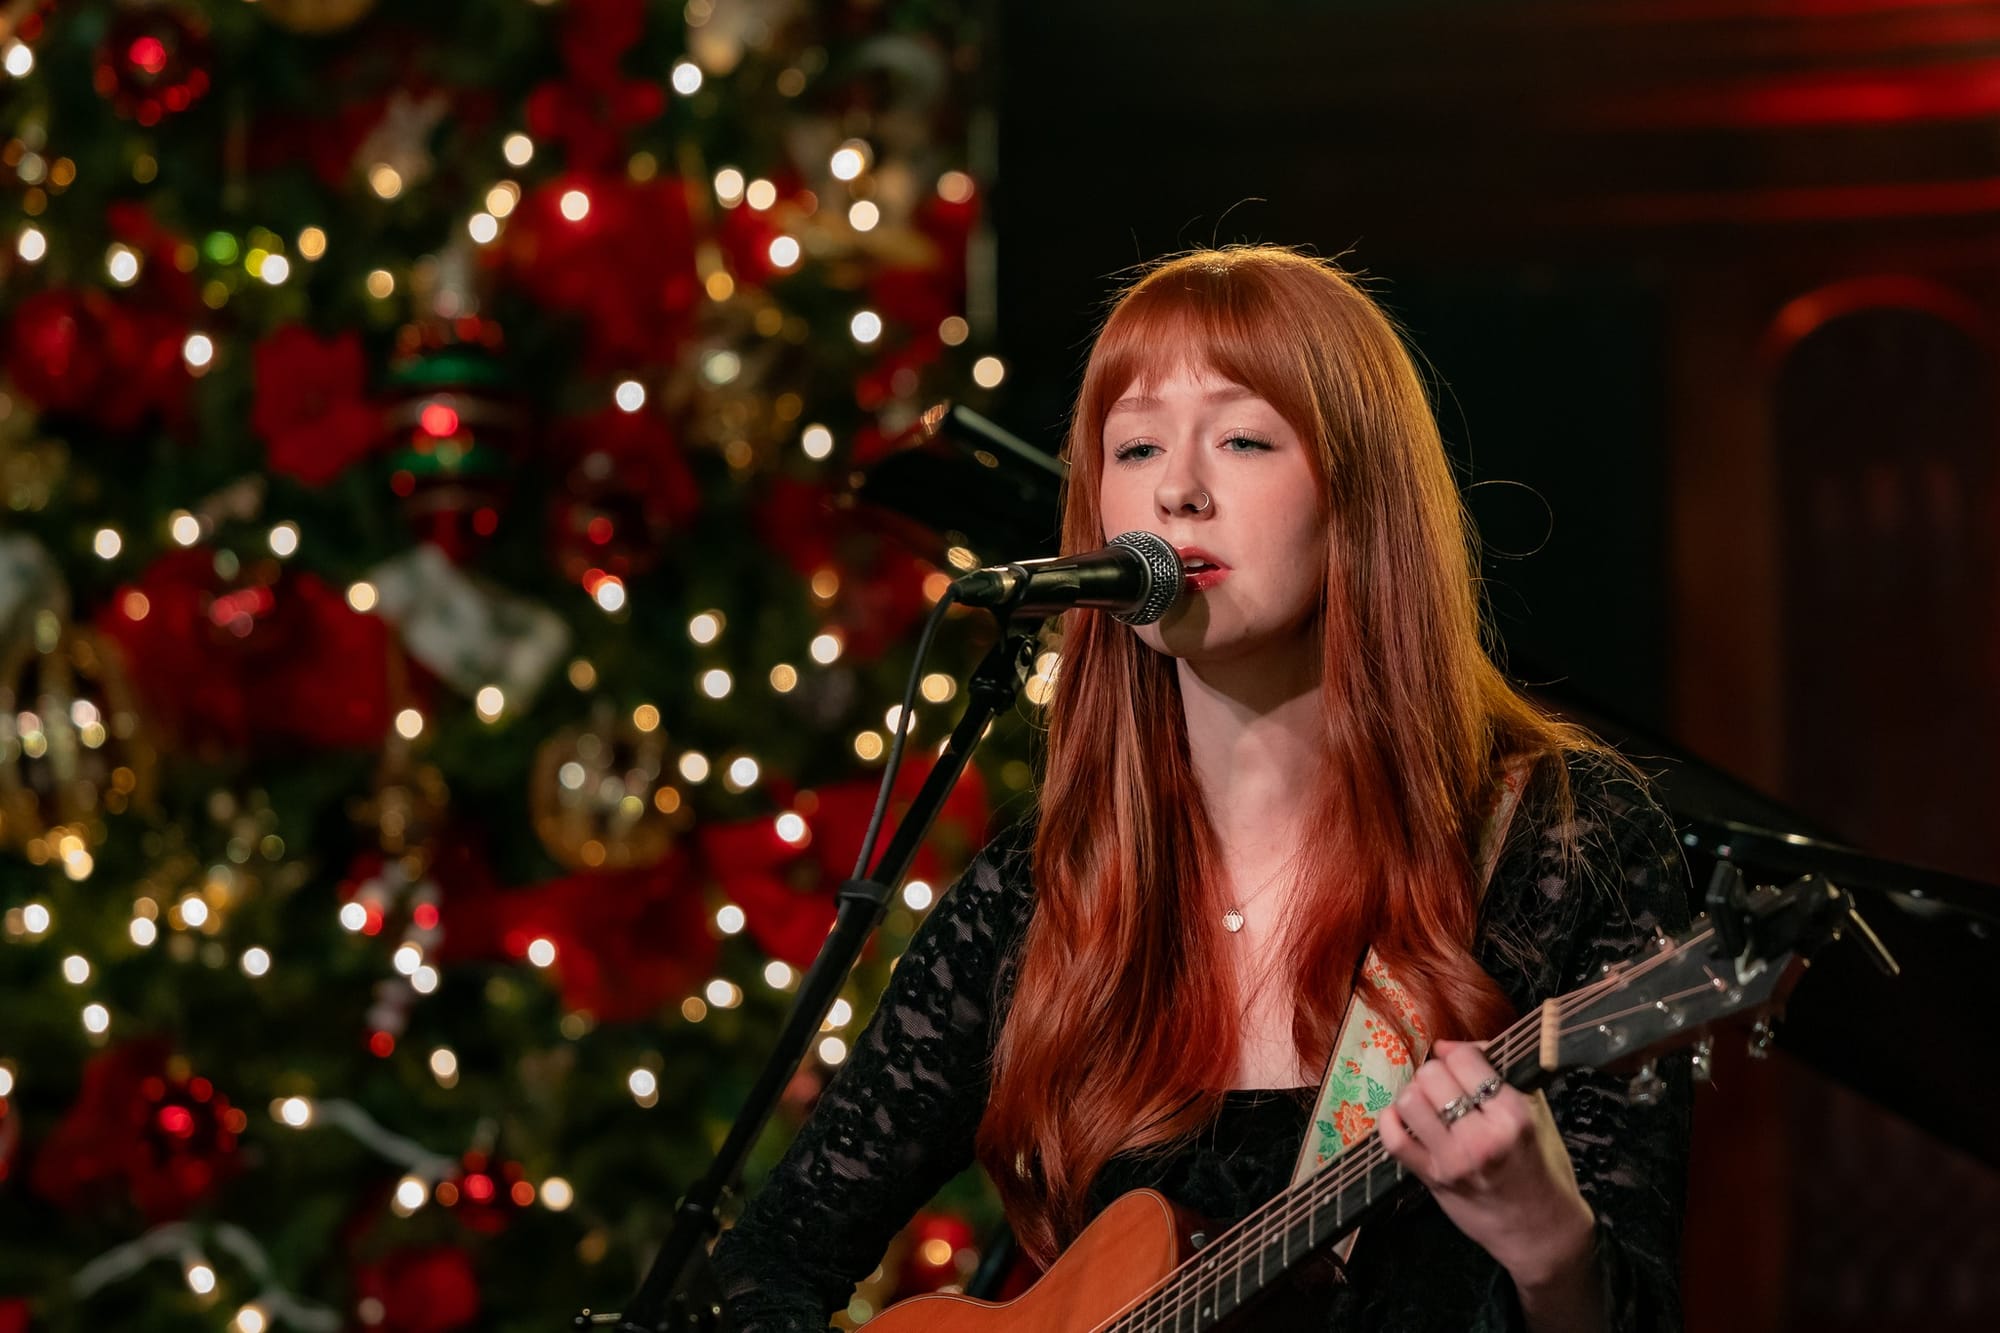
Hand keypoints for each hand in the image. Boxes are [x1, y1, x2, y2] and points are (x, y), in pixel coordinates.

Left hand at [1376, 1040, 1598, 1293]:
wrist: (1539, 1229)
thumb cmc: (1540, 1166)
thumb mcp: (1534, 1113)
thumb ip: (1498, 1073)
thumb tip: (1449, 1045)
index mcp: (1513, 1115)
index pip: (1465, 1059)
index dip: (1460, 1055)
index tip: (1464, 1064)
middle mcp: (1482, 1137)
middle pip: (1432, 1076)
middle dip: (1437, 1074)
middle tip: (1447, 1087)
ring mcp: (1454, 1160)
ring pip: (1410, 1100)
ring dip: (1415, 1095)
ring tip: (1430, 1104)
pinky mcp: (1433, 1179)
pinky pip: (1393, 1139)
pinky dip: (1391, 1121)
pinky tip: (1404, 1119)